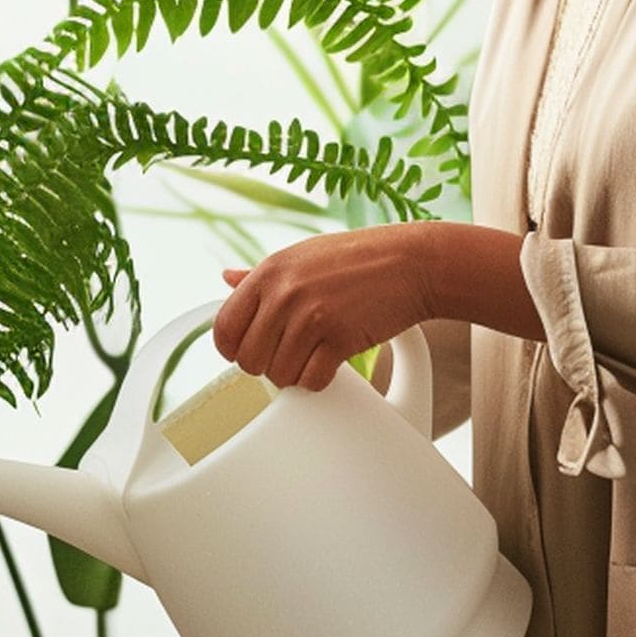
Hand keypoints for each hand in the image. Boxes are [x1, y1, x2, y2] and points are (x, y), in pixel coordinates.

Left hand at [213, 223, 434, 391]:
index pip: (224, 327)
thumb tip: (226, 279)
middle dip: (266, 366)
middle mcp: (284, 293)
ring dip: (294, 375)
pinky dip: (318, 380)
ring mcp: (311, 317)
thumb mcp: (301, 255)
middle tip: (287, 355)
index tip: (247, 352)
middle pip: (248, 360)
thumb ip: (260, 274)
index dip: (232, 349)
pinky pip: (311, 381)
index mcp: (269, 272)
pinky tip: (329, 363)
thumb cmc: (357, 258)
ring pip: (279, 375)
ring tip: (312, 356)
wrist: (411, 263)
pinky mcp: (339, 340)